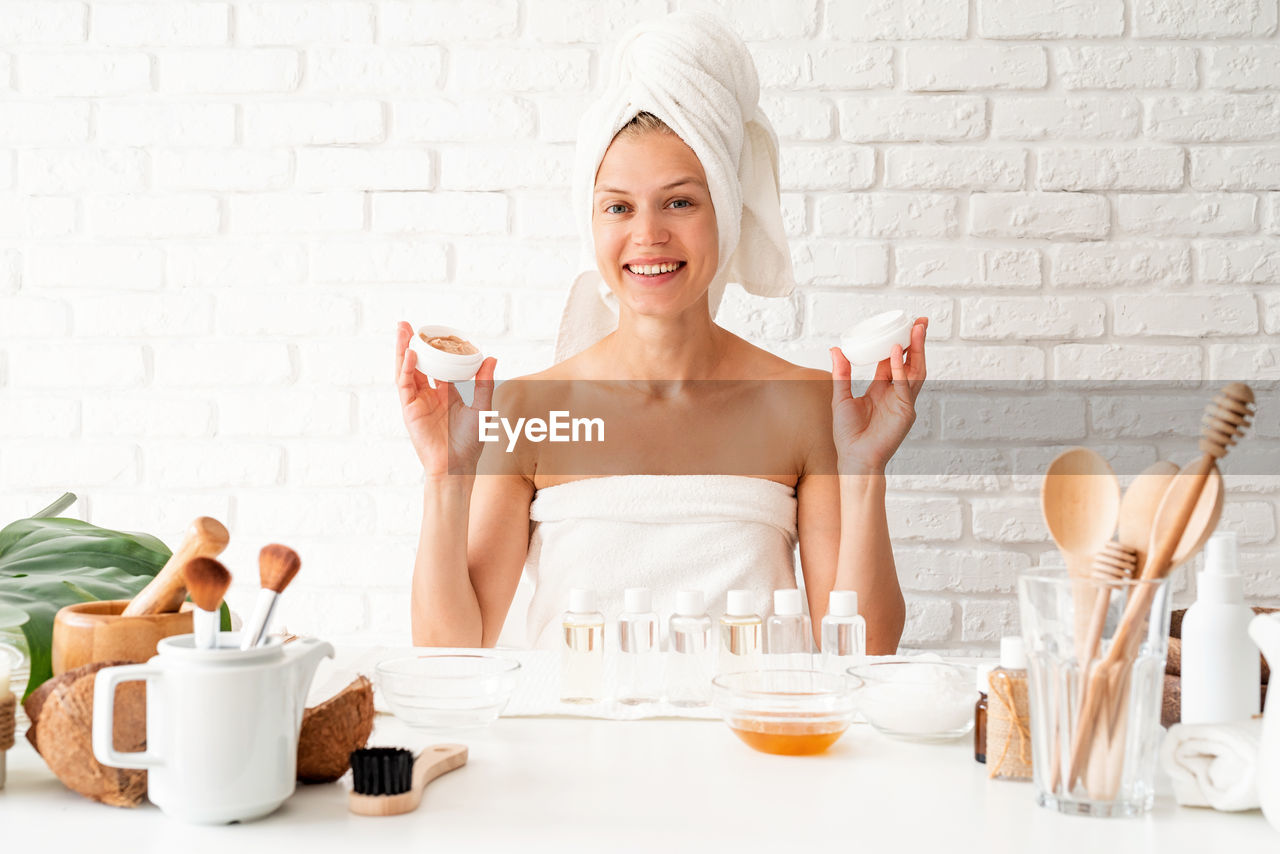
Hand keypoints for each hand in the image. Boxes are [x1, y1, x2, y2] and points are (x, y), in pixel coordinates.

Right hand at [396, 321, 496, 476]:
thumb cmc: (470, 442)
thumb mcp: (481, 407)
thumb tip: (491, 357)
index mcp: (447, 392)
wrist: (457, 466)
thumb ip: (484, 383)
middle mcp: (430, 394)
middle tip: (410, 324)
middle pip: (419, 363)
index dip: (435, 348)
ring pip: (407, 370)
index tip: (436, 331)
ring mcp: (417, 401)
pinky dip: (407, 368)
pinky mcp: (409, 409)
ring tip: (402, 329)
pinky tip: (411, 354)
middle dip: (413, 344)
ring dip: (403, 349)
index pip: (438, 364)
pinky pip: (406, 385)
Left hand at [829, 317, 927, 474]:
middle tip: (919, 320)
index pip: (894, 360)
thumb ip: (841, 374)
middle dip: (916, 341)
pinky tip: (896, 352)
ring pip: (915, 371)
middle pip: (911, 362)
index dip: (898, 342)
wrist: (854, 459)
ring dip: (917, 349)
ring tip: (916, 329)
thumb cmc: (848, 434)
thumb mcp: (840, 397)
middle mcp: (896, 394)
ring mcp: (903, 402)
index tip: (900, 324)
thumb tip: (835, 349)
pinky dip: (900, 368)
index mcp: (882, 389)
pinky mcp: (905, 412)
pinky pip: (904, 386)